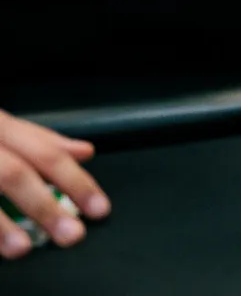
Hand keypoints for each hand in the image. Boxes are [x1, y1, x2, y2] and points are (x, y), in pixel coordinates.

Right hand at [0, 110, 109, 259]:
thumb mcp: (0, 124)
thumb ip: (37, 139)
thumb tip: (84, 151)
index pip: (44, 152)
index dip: (75, 181)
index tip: (98, 208)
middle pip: (12, 173)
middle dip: (44, 206)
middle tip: (70, 234)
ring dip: (1, 225)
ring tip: (21, 248)